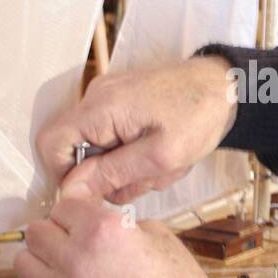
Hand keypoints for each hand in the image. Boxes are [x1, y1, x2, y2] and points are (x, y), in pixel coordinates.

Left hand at [14, 196, 255, 277]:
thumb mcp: (157, 235)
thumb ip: (119, 224)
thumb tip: (99, 225)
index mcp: (102, 229)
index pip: (63, 206)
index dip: (76, 213)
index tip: (84, 220)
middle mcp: (75, 256)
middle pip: (37, 231)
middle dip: (54, 231)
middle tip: (72, 240)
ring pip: (25, 260)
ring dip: (41, 257)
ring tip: (64, 263)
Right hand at [36, 56, 238, 204]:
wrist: (227, 86)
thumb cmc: (200, 116)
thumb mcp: (161, 157)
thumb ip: (112, 174)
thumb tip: (70, 192)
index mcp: (101, 107)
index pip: (51, 144)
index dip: (65, 176)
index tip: (99, 192)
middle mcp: (96, 97)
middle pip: (75, 150)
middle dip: (107, 175)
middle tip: (146, 179)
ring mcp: (108, 99)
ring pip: (96, 149)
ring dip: (125, 167)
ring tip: (161, 166)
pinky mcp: (120, 103)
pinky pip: (111, 138)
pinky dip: (132, 155)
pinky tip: (159, 156)